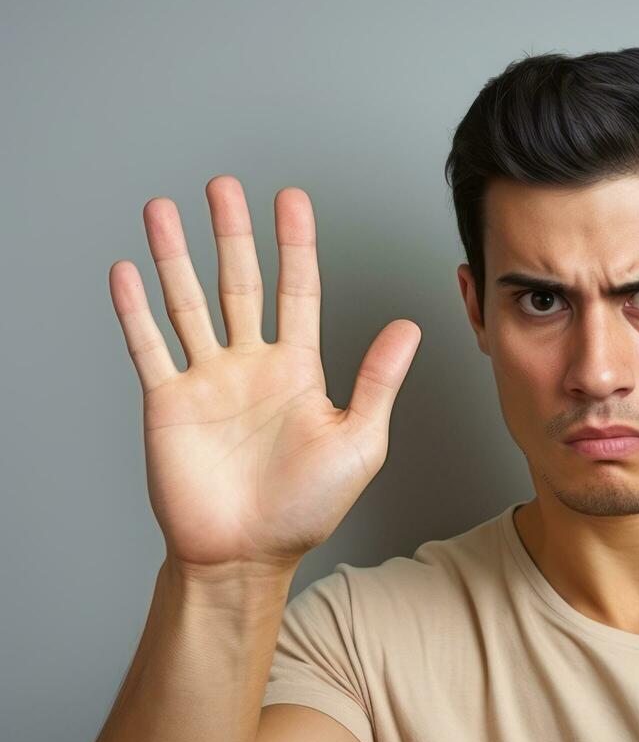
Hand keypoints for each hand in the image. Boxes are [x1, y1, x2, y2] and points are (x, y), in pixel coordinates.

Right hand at [109, 175, 420, 571]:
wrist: (248, 556)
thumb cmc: (306, 507)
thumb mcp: (358, 441)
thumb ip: (377, 381)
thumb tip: (409, 327)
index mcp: (297, 369)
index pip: (297, 291)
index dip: (295, 245)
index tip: (291, 199)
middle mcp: (249, 365)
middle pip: (239, 283)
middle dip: (232, 234)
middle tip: (224, 185)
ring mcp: (206, 381)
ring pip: (187, 302)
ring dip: (175, 256)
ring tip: (164, 208)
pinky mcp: (167, 403)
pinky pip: (148, 347)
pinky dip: (134, 310)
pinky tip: (127, 270)